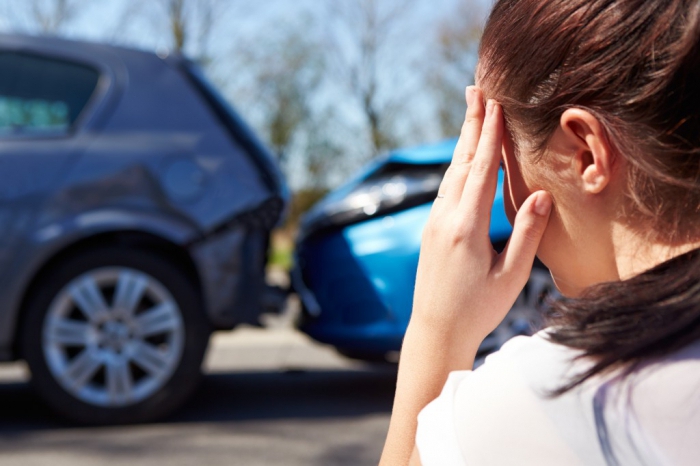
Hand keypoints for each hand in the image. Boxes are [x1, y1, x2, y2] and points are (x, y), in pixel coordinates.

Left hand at [379, 86, 551, 465]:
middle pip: (460, 162)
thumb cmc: (478, 309)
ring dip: (463, 143)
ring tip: (471, 114)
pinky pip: (445, 189)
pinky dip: (457, 166)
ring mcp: (433, 223)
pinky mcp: (431, 230)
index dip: (490, 135)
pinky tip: (463, 160)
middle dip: (471, 125)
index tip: (495, 103)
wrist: (435, 330)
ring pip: (450, 174)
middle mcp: (444, 218)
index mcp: (465, 227)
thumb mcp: (511, 275)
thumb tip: (543, 194)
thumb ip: (526, 233)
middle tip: (475, 90)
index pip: (481, 170)